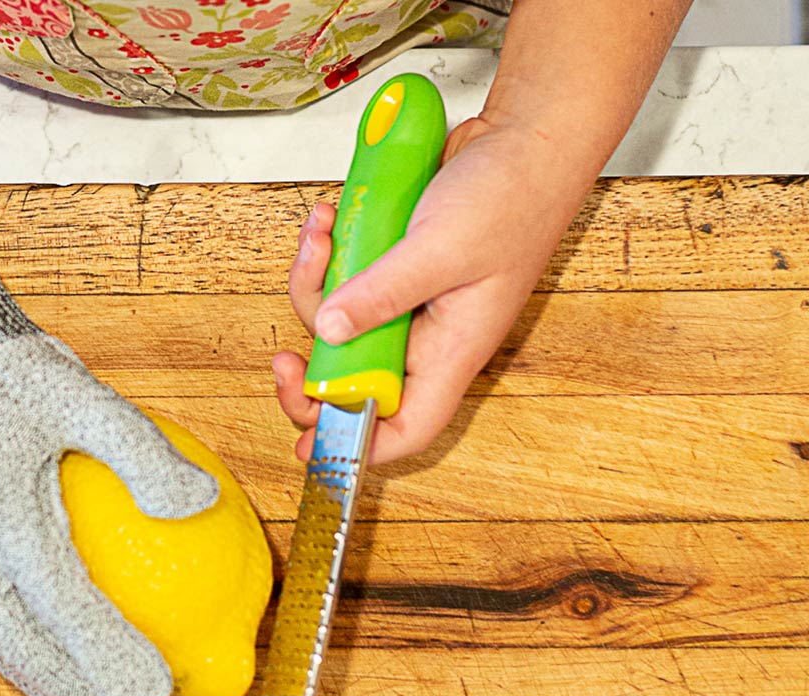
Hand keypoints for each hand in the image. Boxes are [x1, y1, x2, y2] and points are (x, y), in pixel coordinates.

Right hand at [0, 335, 217, 695]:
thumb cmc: (9, 382)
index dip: (108, 652)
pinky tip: (56, 679)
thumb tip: (203, 499)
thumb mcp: (80, 394)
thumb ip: (141, 450)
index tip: (157, 687)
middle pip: (24, 648)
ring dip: (49, 692)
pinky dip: (22, 662)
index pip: (62, 601)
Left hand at [275, 115, 586, 463]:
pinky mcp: (390, 273)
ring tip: (318, 237)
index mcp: (449, 354)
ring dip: (314, 287)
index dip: (358, 446)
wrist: (525, 136)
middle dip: (312, 372)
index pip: (404, 428)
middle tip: (283, 360)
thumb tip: (328, 332)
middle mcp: (425, 340)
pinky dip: (325, 254)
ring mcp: (405, 307)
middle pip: (355, 383)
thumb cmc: (512, 196)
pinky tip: (328, 219)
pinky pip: (342, 282)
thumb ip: (382, 293)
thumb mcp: (440, 249)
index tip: (310, 447)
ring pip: (338, 326)